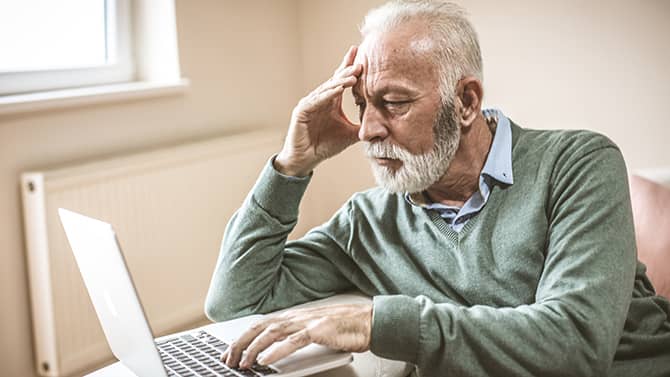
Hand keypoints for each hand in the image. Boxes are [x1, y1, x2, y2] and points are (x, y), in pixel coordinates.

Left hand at [221, 303, 372, 368]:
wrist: (369, 320)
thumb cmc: (344, 327)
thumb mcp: (313, 330)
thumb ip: (295, 336)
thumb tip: (275, 348)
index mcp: (294, 316)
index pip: (261, 325)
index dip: (243, 337)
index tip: (230, 352)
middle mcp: (297, 316)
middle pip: (260, 327)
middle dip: (240, 343)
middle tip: (228, 359)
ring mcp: (307, 322)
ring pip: (272, 333)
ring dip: (254, 348)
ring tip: (242, 362)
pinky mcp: (319, 331)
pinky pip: (293, 341)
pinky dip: (276, 351)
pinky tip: (265, 360)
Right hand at [275, 46, 362, 175]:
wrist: (306, 160)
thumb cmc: (324, 146)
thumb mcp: (350, 135)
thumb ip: (363, 127)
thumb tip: (383, 126)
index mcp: (331, 102)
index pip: (342, 81)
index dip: (350, 68)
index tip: (362, 55)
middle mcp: (320, 99)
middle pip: (335, 80)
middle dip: (348, 69)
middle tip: (361, 60)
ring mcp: (310, 103)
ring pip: (327, 88)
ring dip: (340, 81)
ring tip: (354, 74)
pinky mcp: (302, 111)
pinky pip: (317, 100)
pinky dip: (328, 94)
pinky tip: (339, 88)